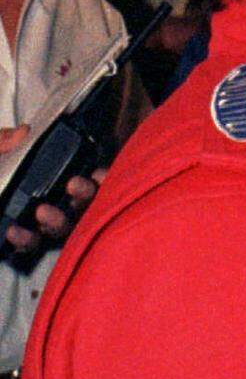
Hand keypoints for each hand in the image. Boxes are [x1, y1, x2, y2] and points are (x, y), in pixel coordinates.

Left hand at [0, 126, 104, 253]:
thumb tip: (25, 132)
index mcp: (37, 172)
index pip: (77, 170)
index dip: (95, 173)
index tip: (99, 171)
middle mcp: (41, 197)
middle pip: (78, 201)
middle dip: (86, 194)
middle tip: (76, 186)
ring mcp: (29, 222)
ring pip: (61, 226)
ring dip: (59, 219)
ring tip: (43, 212)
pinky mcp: (14, 241)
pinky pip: (30, 246)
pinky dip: (27, 240)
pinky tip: (14, 231)